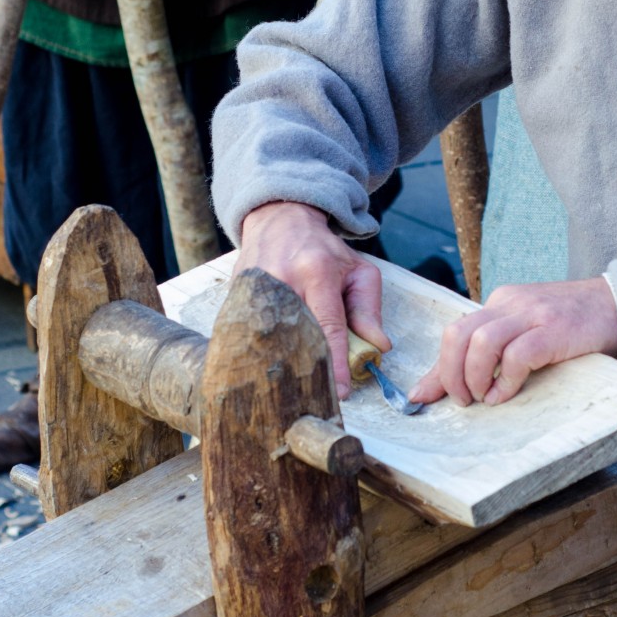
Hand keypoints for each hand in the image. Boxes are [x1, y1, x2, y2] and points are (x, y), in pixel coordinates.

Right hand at [237, 202, 388, 398]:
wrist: (281, 218)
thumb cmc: (324, 250)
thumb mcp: (358, 271)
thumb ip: (370, 309)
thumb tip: (378, 347)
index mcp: (317, 271)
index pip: (328, 326)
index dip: (334, 362)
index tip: (340, 392)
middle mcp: (283, 278)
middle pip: (296, 335)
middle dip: (307, 369)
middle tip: (317, 398)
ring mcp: (255, 285)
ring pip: (269, 337)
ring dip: (281, 364)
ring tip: (290, 391)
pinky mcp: (237, 292)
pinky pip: (249, 329)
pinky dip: (259, 351)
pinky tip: (266, 370)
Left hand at [411, 278, 616, 407]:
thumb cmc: (572, 328)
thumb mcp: (525, 333)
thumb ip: (489, 354)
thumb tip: (442, 388)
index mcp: (500, 303)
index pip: (454, 332)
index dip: (436, 368)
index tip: (422, 398)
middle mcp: (510, 304)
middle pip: (458, 334)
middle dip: (450, 373)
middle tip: (463, 400)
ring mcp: (532, 315)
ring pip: (481, 343)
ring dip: (474, 377)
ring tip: (484, 399)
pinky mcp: (553, 331)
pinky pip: (517, 355)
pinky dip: (505, 381)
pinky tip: (506, 396)